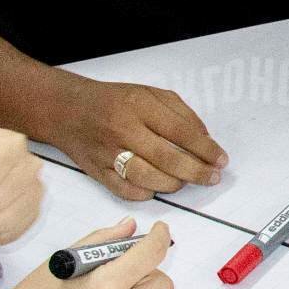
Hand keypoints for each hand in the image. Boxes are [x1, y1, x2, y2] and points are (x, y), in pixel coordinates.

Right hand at [48, 77, 226, 198]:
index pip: (181, 131)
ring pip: (146, 177)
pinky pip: (124, 191)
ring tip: (185, 181)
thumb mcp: (151, 94)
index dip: (205, 148)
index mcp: (139, 106)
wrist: (67, 109)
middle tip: (212, 177)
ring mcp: (108, 153)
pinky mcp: (96, 171)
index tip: (221, 159)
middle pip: (166, 158)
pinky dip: (145, 194)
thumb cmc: (114, 101)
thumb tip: (205, 139)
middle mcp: (123, 130)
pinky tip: (157, 188)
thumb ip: (181, 113)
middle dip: (196, 171)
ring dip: (172, 184)